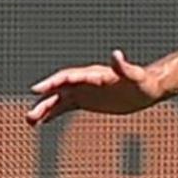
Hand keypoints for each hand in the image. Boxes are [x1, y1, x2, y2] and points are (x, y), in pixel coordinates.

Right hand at [25, 50, 162, 125]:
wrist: (148, 89)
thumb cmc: (143, 82)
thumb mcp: (135, 76)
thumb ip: (124, 67)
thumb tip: (116, 54)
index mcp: (94, 74)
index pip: (68, 76)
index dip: (52, 82)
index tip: (37, 90)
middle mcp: (85, 81)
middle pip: (59, 89)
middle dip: (44, 100)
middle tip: (30, 114)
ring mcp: (84, 91)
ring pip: (58, 99)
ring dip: (44, 109)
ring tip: (29, 121)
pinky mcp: (86, 101)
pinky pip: (65, 107)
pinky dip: (53, 114)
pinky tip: (41, 123)